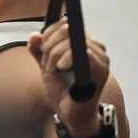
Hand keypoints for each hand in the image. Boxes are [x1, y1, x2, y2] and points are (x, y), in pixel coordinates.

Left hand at [28, 18, 109, 137]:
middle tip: (48, 63)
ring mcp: (100, 57)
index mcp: (82, 42)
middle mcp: (95, 46)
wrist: (70, 113)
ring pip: (71, 41)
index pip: (63, 23)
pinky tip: (61, 67)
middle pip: (66, 30)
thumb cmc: (62, 88)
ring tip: (55, 69)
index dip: (48, 34)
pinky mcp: (102, 69)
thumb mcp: (45, 66)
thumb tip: (35, 35)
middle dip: (50, 46)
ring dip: (55, 55)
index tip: (42, 49)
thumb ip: (38, 50)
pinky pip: (83, 53)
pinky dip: (66, 59)